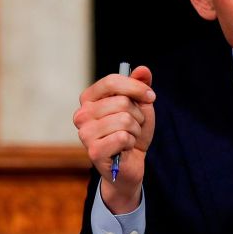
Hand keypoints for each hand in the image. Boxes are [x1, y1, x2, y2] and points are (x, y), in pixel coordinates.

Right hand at [73, 66, 155, 213]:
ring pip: (124, 120)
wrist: (131, 163)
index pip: (112, 81)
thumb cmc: (132, 132)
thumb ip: (141, 86)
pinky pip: (123, 137)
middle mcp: (82, 114)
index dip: (136, 87)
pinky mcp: (93, 151)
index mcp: (89, 99)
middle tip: (134, 126)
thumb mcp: (140, 106)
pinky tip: (125, 148)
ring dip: (135, 130)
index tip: (151, 97)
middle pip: (121, 102)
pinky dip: (131, 142)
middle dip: (138, 115)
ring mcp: (85, 133)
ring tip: (129, 137)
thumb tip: (143, 70)